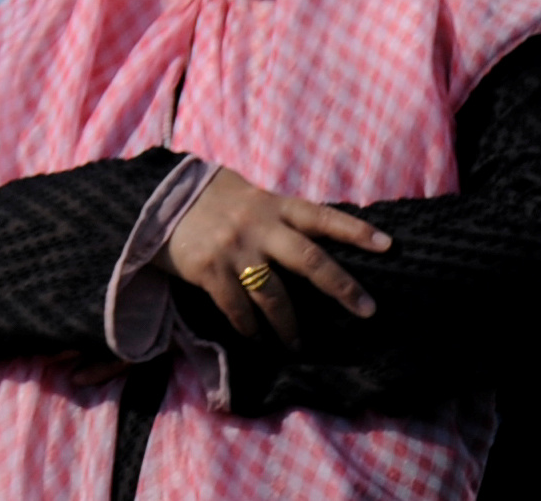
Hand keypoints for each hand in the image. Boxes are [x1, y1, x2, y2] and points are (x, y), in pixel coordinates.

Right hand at [165, 166, 386, 348]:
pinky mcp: (208, 269)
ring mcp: (233, 248)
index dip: (355, 230)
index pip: (321, 216)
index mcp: (271, 204)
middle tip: (368, 310)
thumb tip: (314, 234)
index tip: (388, 246)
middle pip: (308, 260)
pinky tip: (256, 338)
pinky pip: (236, 308)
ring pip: (273, 295)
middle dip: (342, 287)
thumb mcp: (246, 195)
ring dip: (289, 326)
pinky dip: (249, 327)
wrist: (152, 200)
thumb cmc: (207, 199)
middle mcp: (257, 225)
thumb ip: (276, 214)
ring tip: (297, 344)